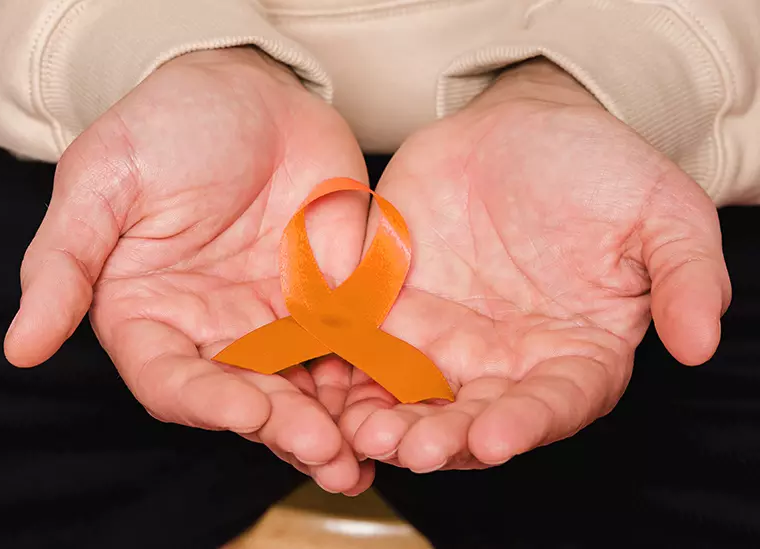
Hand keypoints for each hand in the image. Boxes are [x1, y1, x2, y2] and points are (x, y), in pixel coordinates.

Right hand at [4, 47, 372, 493]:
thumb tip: (21, 347)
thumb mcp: (102, 183)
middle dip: (285, 430)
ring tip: (366, 456)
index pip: (173, 381)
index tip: (248, 411)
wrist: (247, 90)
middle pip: (247, 399)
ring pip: (305, 389)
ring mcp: (277, 321)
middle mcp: (214, 332)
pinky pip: (354, 348)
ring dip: (335, 426)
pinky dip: (373, 379)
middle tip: (328, 454)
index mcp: (151, 316)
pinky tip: (401, 403)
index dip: (208, 403)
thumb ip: (64, 264)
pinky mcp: (331, 301)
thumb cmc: (165, 128)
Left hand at [341, 59, 730, 471]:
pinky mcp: (394, 311)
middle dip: (445, 438)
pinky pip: (366, 352)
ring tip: (364, 430)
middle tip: (413, 448)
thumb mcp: (661, 212)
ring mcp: (446, 340)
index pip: (555, 403)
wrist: (519, 127)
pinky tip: (327, 387)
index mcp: (575, 352)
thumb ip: (685, 276)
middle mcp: (507, 361)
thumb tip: (701, 341)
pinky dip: (347, 374)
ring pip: (414, 398)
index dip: (528, 423)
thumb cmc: (598, 167)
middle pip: (475, 416)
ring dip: (388, 421)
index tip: (497, 435)